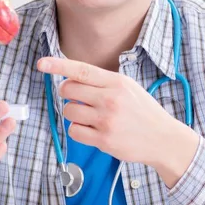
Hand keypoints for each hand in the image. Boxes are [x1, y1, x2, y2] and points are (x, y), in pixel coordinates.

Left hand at [37, 57, 198, 186]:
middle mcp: (110, 99)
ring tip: (91, 117)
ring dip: (74, 114)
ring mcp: (106, 120)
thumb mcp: (129, 88)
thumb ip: (103, 82)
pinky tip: (92, 131)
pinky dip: (78, 130)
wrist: (163, 138)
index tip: (41, 64)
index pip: (81, 70)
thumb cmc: (143, 112)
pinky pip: (74, 131)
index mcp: (117, 82)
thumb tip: (73, 78)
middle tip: (80, 99)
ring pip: (69, 111)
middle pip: (68, 90)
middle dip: (68, 94)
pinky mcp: (104, 140)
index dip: (58, 66)